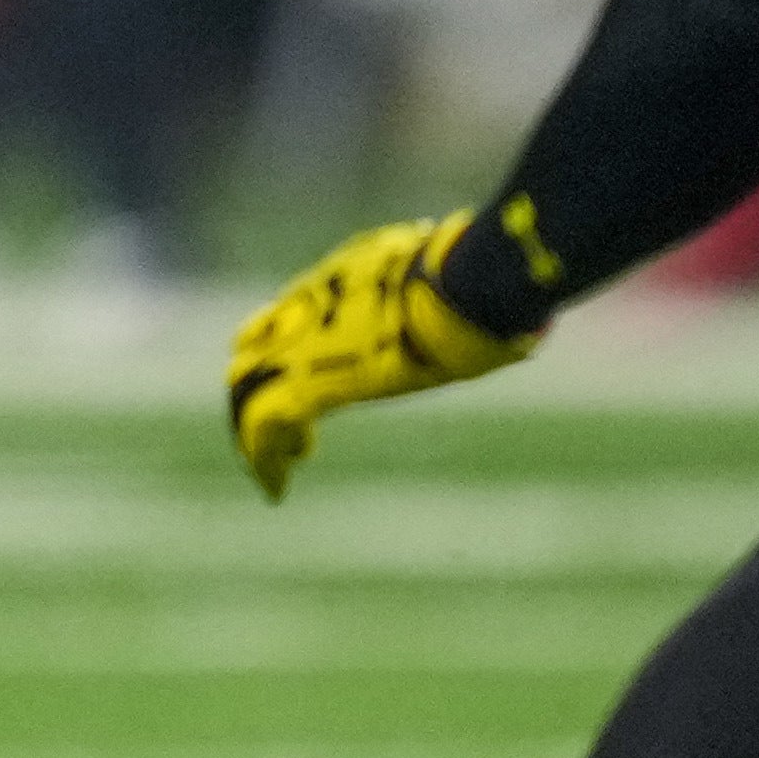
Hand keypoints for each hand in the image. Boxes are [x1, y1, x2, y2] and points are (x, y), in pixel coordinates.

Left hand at [224, 216, 536, 499]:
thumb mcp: (450, 270)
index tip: (288, 373)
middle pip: (252, 353)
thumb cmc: (471, 275)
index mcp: (339, 277)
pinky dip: (264, 458)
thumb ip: (451, 292)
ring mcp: (301, 343)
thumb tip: (511, 316)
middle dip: (252, 392)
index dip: (278, 347)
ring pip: (247, 391)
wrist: (460, 285)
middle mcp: (307, 306)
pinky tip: (274, 487)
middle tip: (267, 433)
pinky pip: (264, 424)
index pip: (286, 314)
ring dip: (254, 433)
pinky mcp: (307, 383)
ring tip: (269, 467)